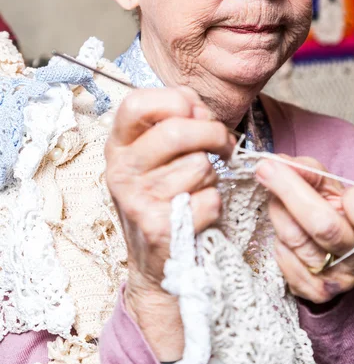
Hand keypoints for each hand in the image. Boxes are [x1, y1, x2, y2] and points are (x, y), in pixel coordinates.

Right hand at [104, 86, 233, 359]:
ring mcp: (136, 200)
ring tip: (197, 188)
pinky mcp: (159, 229)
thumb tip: (199, 110)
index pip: (137, 102)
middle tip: (223, 146)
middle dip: (214, 134)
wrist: (155, 262)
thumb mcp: (159, 154)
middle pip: (177, 130)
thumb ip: (177, 120)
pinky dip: (215, 205)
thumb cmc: (164, 195)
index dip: (174, 101)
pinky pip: (209, 199)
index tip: (195, 114)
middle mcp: (120, 170)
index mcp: (118, 145)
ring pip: (200, 166)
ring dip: (212, 176)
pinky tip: (198, 212)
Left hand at [255, 156, 353, 303]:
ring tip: (272, 195)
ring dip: (277, 210)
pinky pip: (283, 258)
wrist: (339, 259)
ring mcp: (338, 279)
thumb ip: (311, 171)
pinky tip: (282, 229)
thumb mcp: (333, 189)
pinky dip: (276, 237)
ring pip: (295, 238)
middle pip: (323, 225)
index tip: (343, 190)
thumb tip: (279, 162)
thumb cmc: (336, 214)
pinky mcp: (314, 293)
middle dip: (289, 190)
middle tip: (265, 167)